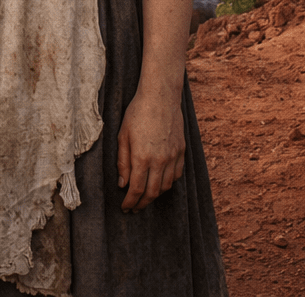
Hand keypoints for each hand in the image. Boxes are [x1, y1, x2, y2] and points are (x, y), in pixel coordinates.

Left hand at [116, 86, 184, 211]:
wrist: (160, 97)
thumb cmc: (137, 113)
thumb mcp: (123, 135)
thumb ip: (122, 162)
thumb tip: (122, 184)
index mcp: (142, 157)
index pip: (137, 189)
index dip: (130, 202)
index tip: (125, 208)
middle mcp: (159, 160)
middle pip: (152, 192)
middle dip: (142, 203)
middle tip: (134, 208)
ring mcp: (173, 156)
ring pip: (166, 186)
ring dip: (155, 195)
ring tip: (146, 197)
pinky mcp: (181, 151)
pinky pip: (176, 175)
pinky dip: (168, 183)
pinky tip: (160, 182)